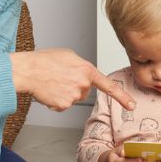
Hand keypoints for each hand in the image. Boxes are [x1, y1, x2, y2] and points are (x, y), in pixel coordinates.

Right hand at [10, 49, 134, 111]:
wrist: (28, 70)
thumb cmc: (44, 61)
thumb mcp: (68, 55)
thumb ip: (81, 66)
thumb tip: (83, 73)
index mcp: (86, 70)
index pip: (108, 85)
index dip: (121, 96)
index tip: (132, 105)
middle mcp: (83, 84)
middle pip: (84, 92)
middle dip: (74, 87)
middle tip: (59, 77)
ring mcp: (74, 95)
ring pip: (73, 99)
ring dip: (64, 93)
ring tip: (52, 82)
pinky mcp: (64, 105)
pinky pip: (63, 106)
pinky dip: (56, 101)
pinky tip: (49, 91)